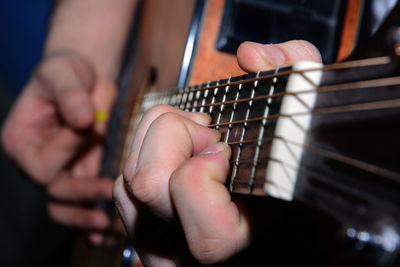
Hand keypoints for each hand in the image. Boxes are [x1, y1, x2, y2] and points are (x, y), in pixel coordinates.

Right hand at [2, 52, 116, 241]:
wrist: (84, 77)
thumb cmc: (66, 72)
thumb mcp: (64, 74)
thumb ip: (71, 96)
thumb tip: (83, 120)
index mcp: (21, 141)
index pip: (42, 165)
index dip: (66, 152)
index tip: (89, 129)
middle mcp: (36, 161)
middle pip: (54, 192)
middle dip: (83, 193)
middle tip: (111, 191)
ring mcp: (59, 170)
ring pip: (65, 207)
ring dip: (85, 219)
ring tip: (107, 225)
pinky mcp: (80, 173)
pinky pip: (82, 202)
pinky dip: (92, 217)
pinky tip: (107, 229)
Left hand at [113, 40, 320, 265]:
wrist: (286, 234)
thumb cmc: (303, 186)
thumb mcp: (314, 126)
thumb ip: (296, 76)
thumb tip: (250, 56)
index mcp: (244, 236)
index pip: (189, 194)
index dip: (201, 162)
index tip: (227, 150)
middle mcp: (194, 253)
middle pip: (146, 184)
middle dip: (175, 135)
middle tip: (210, 134)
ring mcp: (167, 254)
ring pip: (128, 185)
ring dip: (158, 143)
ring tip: (196, 142)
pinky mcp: (150, 247)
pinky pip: (124, 194)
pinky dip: (145, 161)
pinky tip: (177, 159)